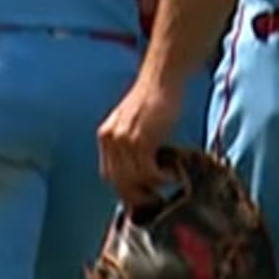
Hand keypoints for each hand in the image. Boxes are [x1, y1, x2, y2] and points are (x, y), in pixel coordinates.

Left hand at [97, 74, 181, 207]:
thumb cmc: (156, 99)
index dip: (125, 190)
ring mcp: (123, 140)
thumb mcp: (134, 123)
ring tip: (169, 180)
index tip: (143, 197)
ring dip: (153, 186)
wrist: (162, 78)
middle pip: (118, 182)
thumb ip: (132, 145)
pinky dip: (161, 177)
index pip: (109, 175)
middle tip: (156, 200)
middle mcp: (110, 139)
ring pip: (133, 180)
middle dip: (137, 196)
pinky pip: (147, 172)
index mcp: (105, 136)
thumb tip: (140, 173)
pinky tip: (173, 172)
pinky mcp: (140, 140)